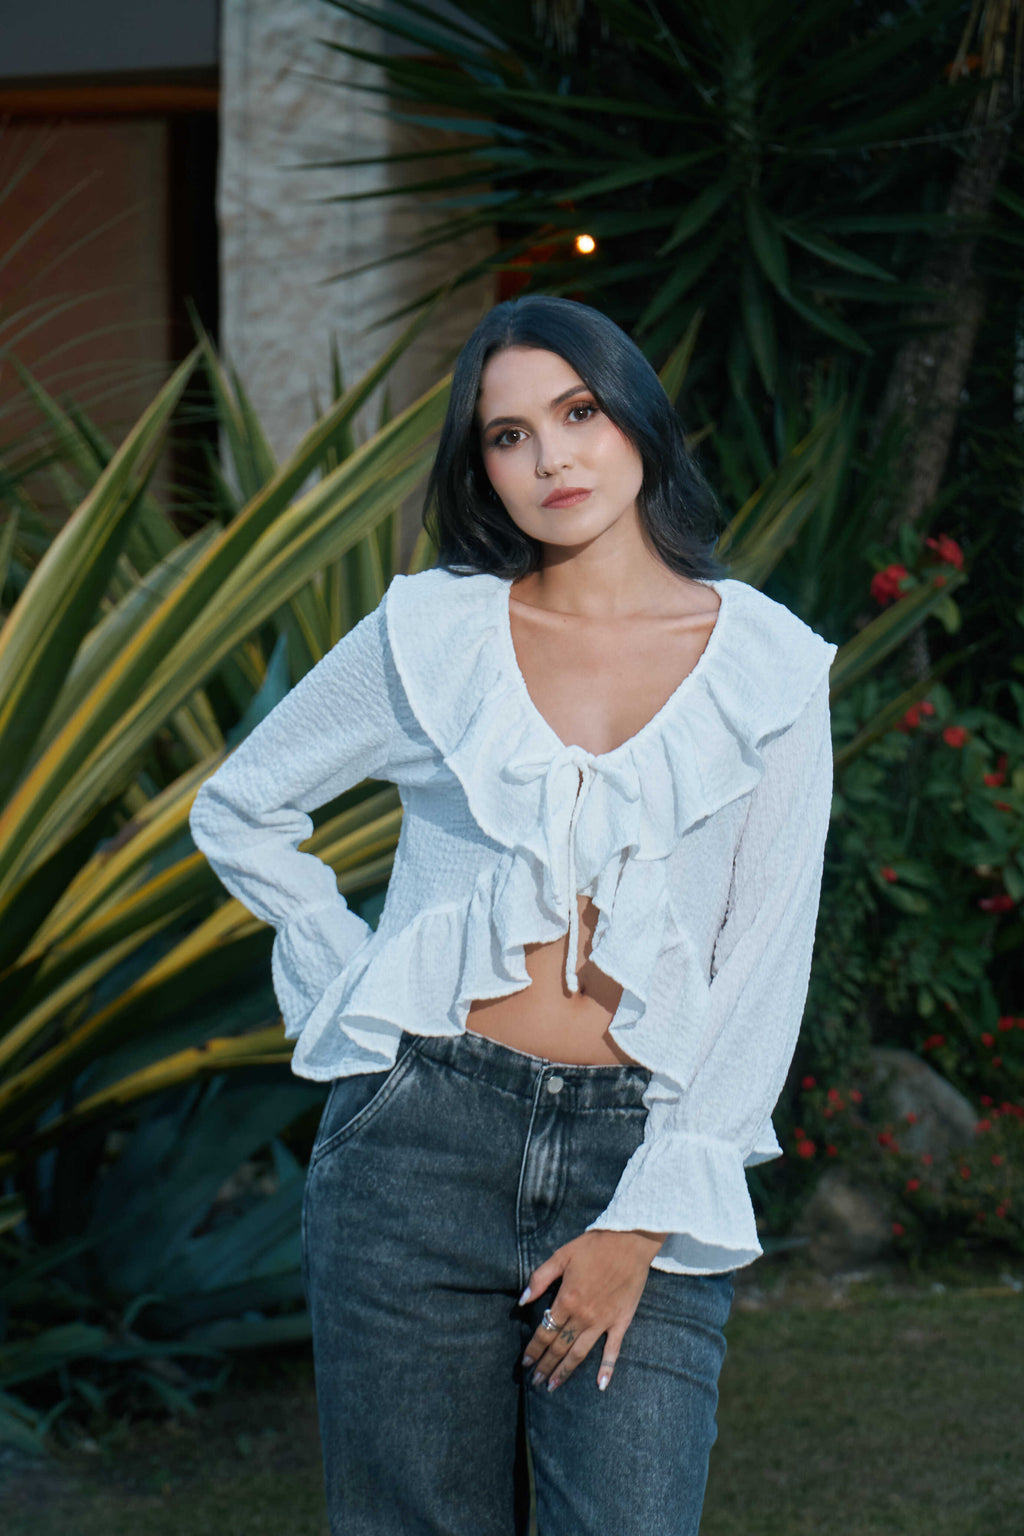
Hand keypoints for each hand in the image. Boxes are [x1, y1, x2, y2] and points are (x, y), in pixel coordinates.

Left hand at [518, 1228, 666, 1393]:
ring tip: (553, 1386)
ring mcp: (603, 1321)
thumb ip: (540, 1278)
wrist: (629, 1241)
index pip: (545, 1332)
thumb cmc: (593, 1246)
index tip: (525, 1363)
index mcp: (567, 1299)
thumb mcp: (561, 1256)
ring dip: (565, 1371)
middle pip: (560, 1347)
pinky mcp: (621, 1322)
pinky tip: (600, 1385)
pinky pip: (613, 1350)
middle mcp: (583, 1316)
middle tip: (534, 1382)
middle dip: (545, 1365)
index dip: (533, 1349)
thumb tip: (522, 1300)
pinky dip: (607, 1368)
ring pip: (580, 1353)